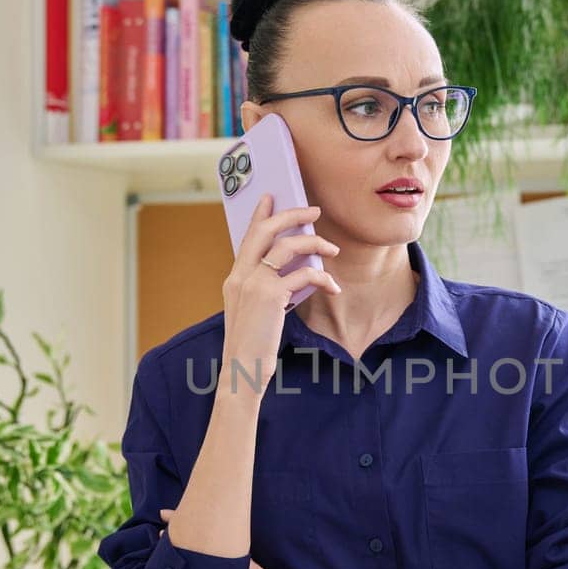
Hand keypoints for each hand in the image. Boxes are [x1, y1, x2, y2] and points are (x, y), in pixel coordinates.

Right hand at [221, 193, 340, 394]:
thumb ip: (264, 290)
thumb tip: (292, 274)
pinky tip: (333, 287)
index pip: (247, 237)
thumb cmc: (252, 346)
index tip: (271, 197)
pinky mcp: (270, 296)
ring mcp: (254, 284)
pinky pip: (303, 274)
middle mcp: (240, 276)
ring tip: (332, 249)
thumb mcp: (253, 313)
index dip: (260, 215)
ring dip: (315, 243)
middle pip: (265, 230)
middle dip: (291, 214)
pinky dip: (322, 277)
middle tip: (314, 211)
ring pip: (287, 246)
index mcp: (234, 278)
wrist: (242, 372)